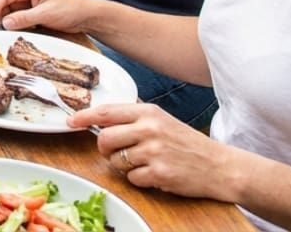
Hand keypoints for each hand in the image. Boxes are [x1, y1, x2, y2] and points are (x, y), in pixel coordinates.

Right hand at [0, 0, 93, 34]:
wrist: (84, 16)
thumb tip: (4, 24)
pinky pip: (9, 16)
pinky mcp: (24, 11)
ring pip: (1, 10)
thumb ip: (24, 18)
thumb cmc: (69, 9)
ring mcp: (21, 0)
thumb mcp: (46, 14)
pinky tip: (6, 31)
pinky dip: (5, 24)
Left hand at [70, 102, 234, 200]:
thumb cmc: (187, 143)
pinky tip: (153, 173)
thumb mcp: (162, 120)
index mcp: (149, 112)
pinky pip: (132, 178)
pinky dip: (138, 179)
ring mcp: (154, 151)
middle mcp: (150, 129)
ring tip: (142, 163)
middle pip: (105, 139)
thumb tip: (101, 116)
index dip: (84, 117)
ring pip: (116, 160)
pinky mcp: (159, 173)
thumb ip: (134, 117)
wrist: (219, 166)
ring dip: (123, 166)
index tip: (71, 121)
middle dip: (104, 149)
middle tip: (115, 152)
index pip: (107, 111)